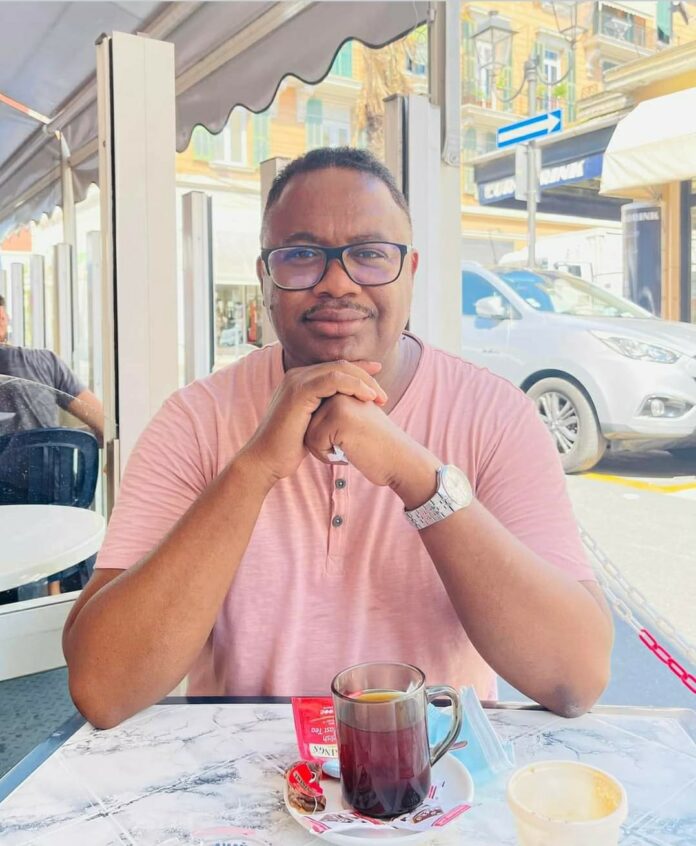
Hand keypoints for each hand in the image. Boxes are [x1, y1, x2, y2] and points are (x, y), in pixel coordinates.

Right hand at [239, 361, 387, 484]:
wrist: (266, 460)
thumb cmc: (288, 448)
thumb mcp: (311, 425)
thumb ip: (324, 413)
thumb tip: (344, 415)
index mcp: (300, 381)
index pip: (335, 369)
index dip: (360, 372)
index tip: (379, 382)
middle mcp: (297, 376)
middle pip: (340, 365)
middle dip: (366, 377)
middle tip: (383, 395)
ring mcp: (296, 381)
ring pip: (339, 370)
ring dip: (364, 382)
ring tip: (380, 398)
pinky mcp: (299, 392)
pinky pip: (333, 380)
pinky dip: (353, 386)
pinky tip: (367, 398)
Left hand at [304, 395, 439, 497]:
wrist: (401, 460)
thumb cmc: (376, 446)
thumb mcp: (355, 419)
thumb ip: (335, 409)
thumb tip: (308, 413)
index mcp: (344, 387)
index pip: (313, 414)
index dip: (326, 434)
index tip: (351, 437)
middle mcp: (340, 390)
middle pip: (308, 423)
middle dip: (324, 441)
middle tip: (352, 443)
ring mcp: (339, 401)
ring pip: (309, 432)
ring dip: (324, 449)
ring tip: (351, 447)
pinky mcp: (338, 417)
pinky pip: (314, 442)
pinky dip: (327, 456)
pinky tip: (350, 453)